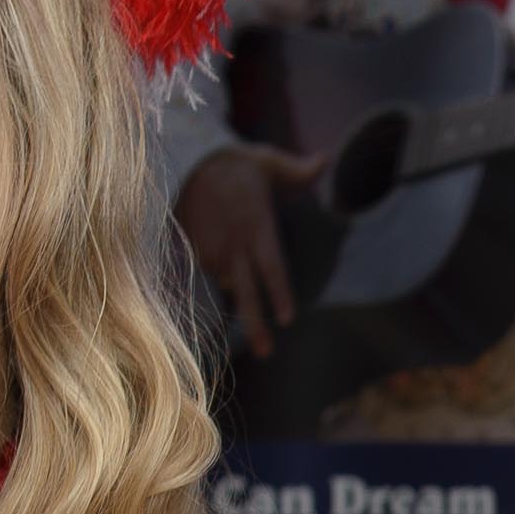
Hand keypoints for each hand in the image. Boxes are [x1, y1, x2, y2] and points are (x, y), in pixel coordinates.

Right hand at [176, 144, 316, 357]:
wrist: (187, 162)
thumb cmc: (238, 165)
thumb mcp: (270, 162)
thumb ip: (300, 170)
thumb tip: (327, 159)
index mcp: (257, 227)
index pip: (272, 267)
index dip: (279, 293)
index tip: (289, 319)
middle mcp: (235, 245)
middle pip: (247, 292)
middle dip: (256, 324)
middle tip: (267, 354)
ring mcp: (213, 251)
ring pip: (231, 284)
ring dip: (239, 288)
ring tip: (239, 263)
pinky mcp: (195, 253)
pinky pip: (215, 273)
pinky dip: (223, 271)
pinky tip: (225, 252)